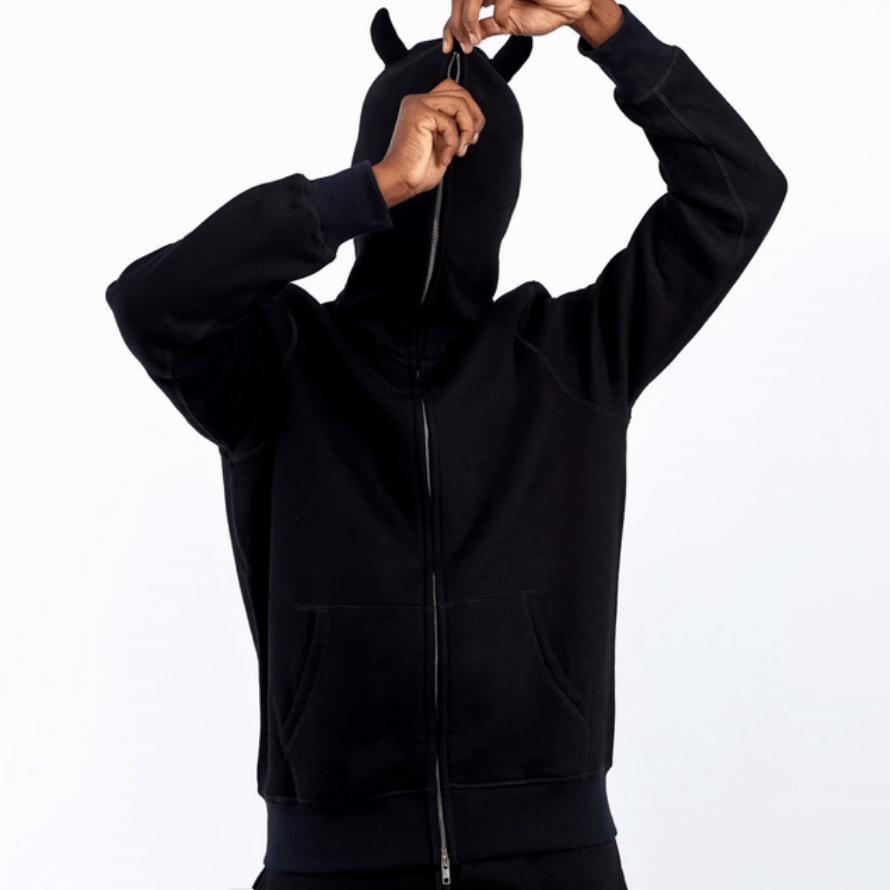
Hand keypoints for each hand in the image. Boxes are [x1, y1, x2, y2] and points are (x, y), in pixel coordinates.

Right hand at [372, 78, 485, 206]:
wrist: (401, 181)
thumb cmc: (419, 169)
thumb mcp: (444, 143)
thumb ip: (455, 127)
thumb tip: (475, 121)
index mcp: (424, 106)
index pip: (455, 92)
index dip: (471, 111)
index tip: (471, 137)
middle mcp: (419, 101)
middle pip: (460, 92)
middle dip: (474, 117)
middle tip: (470, 141)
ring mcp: (418, 105)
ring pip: (460, 103)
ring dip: (467, 130)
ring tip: (459, 151)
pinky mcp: (419, 113)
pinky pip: (450, 123)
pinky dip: (453, 144)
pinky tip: (444, 158)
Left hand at [442, 0, 596, 52]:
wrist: (573, 7)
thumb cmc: (545, 9)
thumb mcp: (509, 24)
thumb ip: (487, 28)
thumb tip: (468, 39)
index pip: (459, 3)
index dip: (451, 24)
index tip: (448, 47)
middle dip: (457, 24)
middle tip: (464, 46)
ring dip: (469, 18)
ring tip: (474, 39)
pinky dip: (497, 11)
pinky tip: (504, 22)